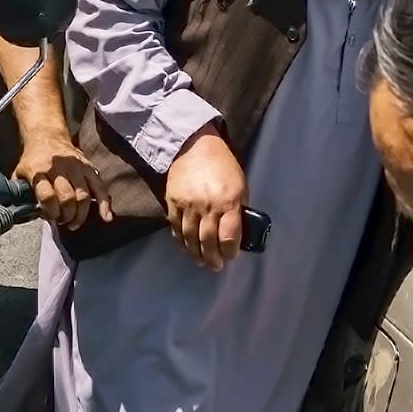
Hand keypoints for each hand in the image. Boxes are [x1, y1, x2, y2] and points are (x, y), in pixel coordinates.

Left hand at [15, 133, 110, 231]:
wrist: (47, 136)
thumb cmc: (33, 160)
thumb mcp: (19, 174)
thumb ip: (20, 194)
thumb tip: (24, 215)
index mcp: (38, 170)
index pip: (47, 196)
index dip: (50, 212)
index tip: (50, 217)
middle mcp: (58, 168)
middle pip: (67, 198)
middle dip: (66, 216)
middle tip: (62, 221)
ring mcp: (76, 167)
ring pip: (83, 196)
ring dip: (80, 215)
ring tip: (73, 222)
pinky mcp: (89, 167)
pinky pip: (99, 187)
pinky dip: (104, 204)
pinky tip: (105, 217)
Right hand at [164, 128, 245, 271]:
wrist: (194, 145)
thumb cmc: (222, 165)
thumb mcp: (240, 185)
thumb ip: (238, 209)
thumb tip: (237, 232)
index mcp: (229, 201)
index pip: (229, 237)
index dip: (230, 252)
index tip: (231, 256)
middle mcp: (208, 206)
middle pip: (208, 242)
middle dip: (213, 258)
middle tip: (216, 266)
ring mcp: (188, 205)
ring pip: (190, 239)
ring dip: (196, 254)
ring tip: (201, 261)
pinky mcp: (172, 202)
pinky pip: (176, 228)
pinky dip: (181, 241)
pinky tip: (187, 247)